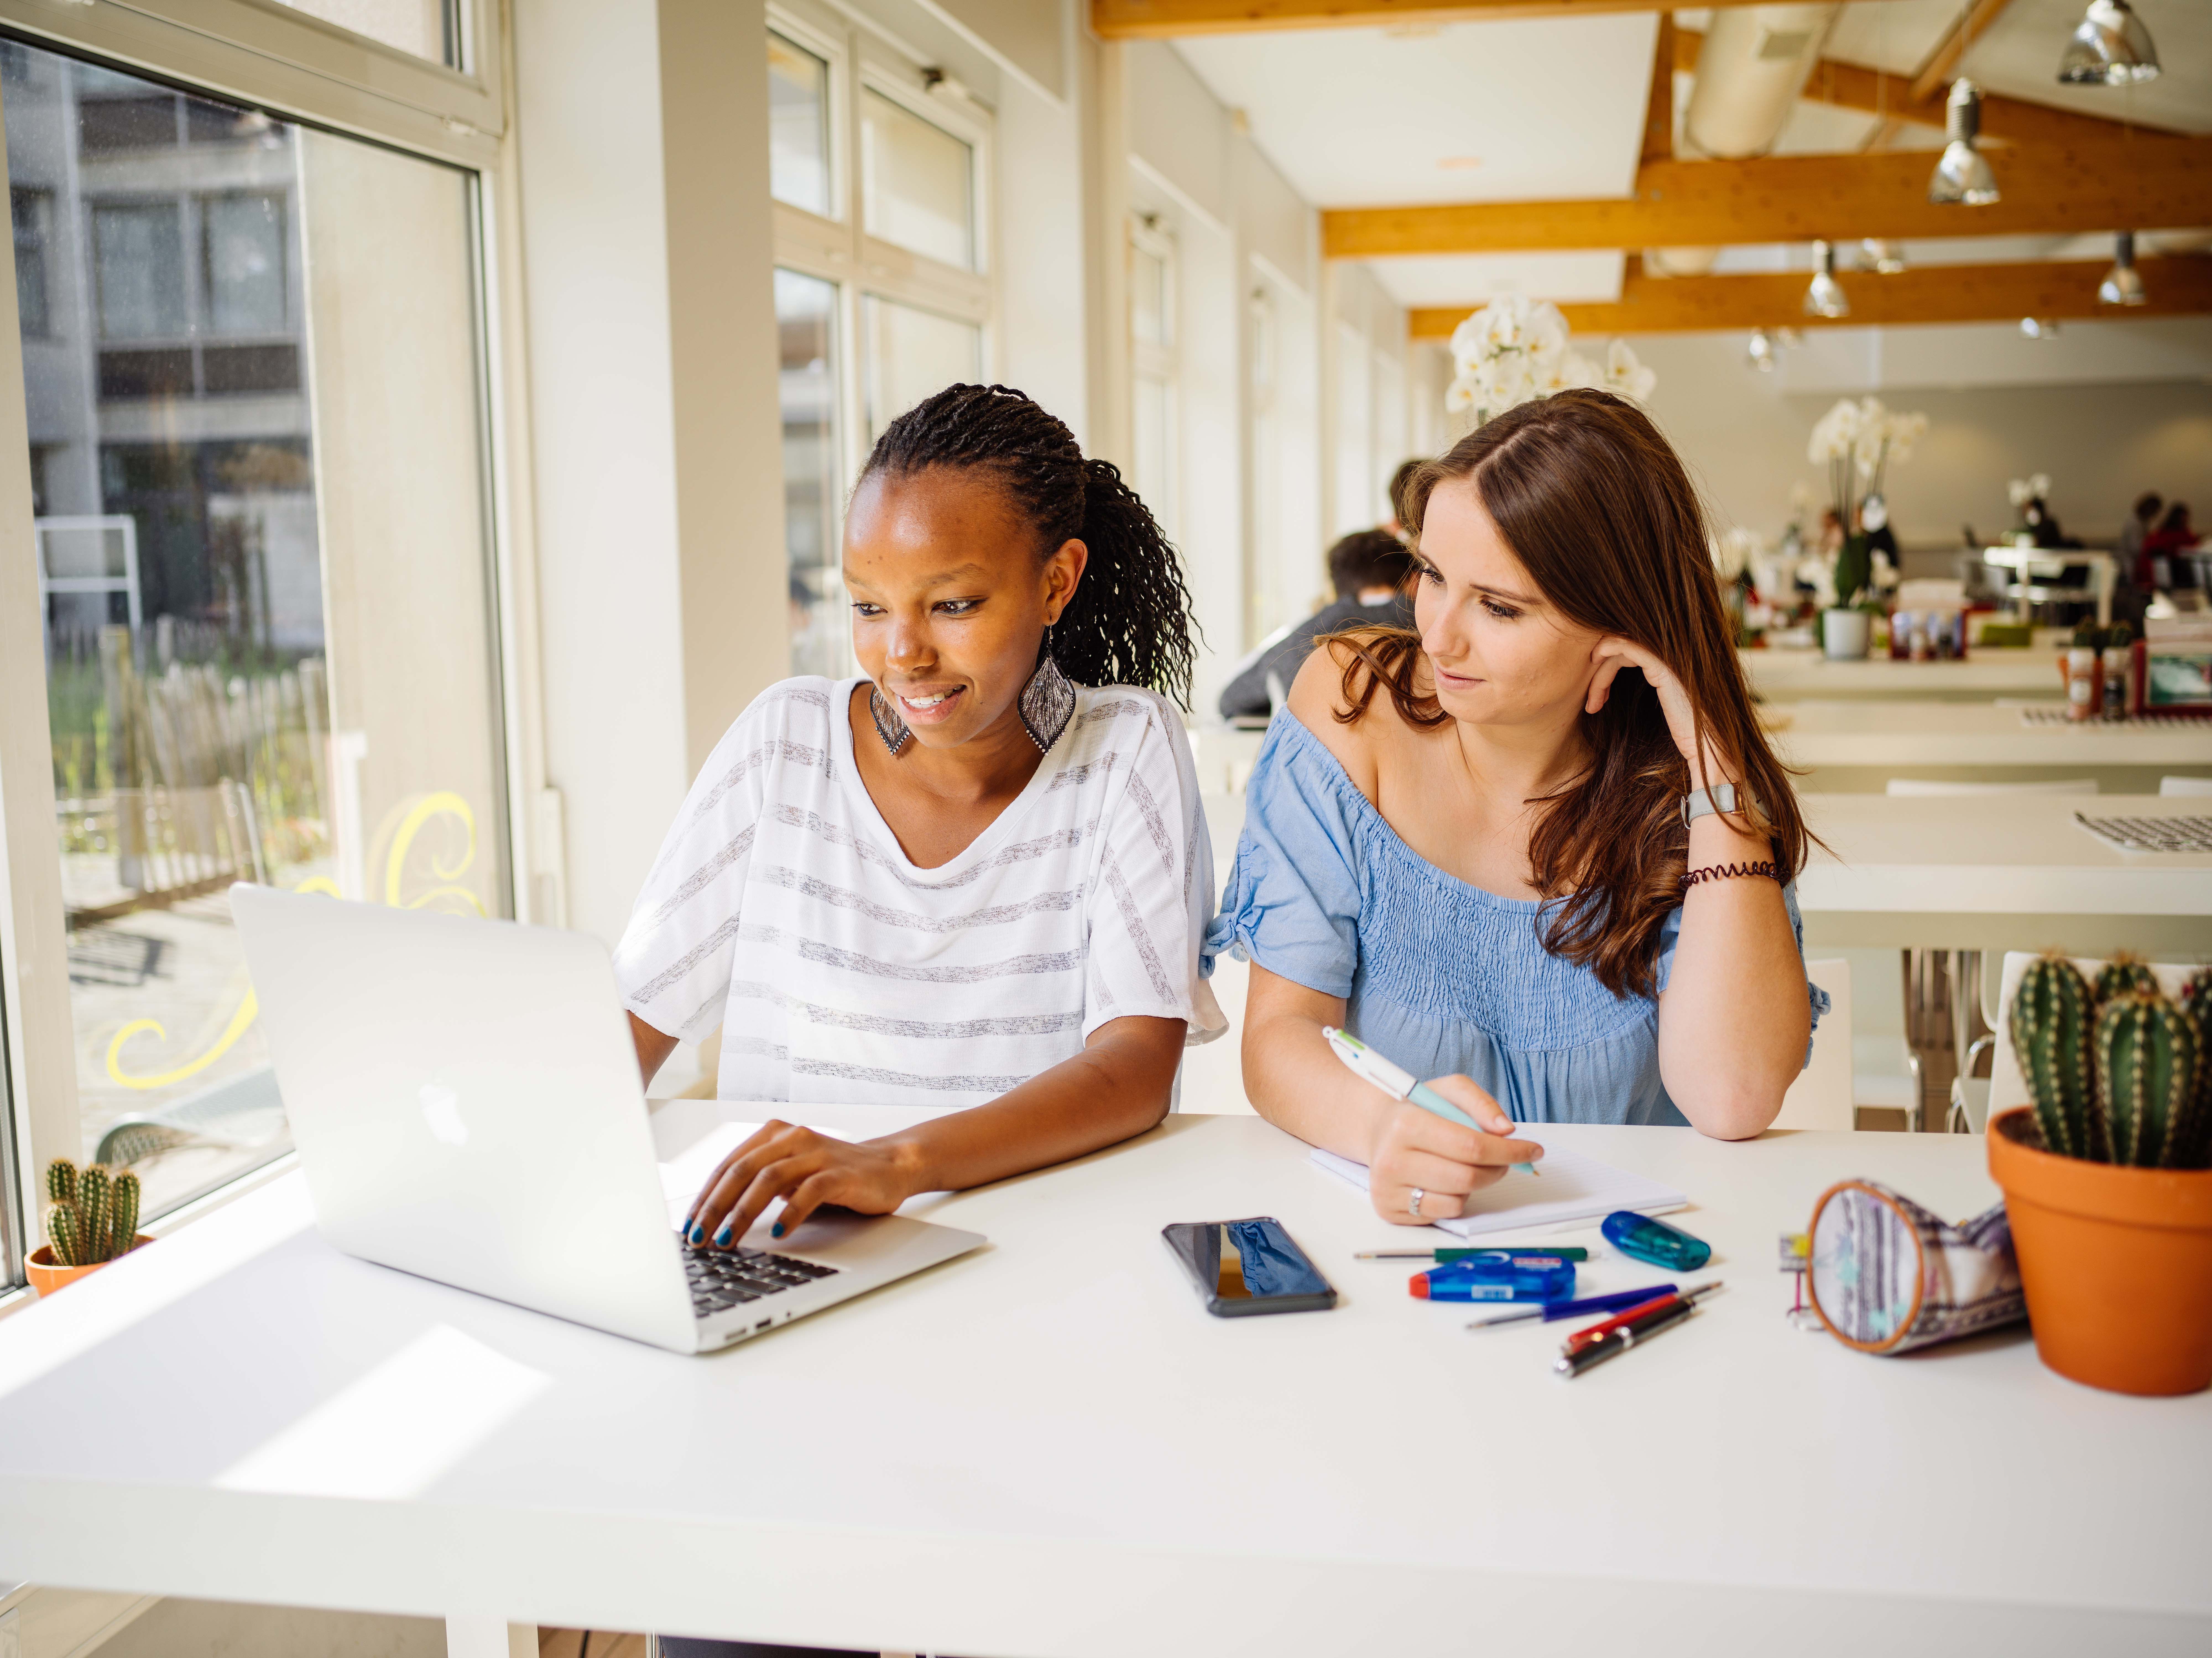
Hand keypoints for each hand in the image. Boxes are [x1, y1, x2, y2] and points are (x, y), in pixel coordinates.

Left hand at [681, 1121, 922, 1247]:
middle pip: (742, 1171)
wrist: (889, 1166)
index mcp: (774, 1135)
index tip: (690, 1226)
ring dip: (743, 1213)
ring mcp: (817, 1152)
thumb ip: (758, 1185)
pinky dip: (790, 1212)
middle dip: (715, 1208)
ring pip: (769, 1179)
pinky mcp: (840, 1172)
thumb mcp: (790, 1175)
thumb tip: (714, 1217)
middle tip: (700, 1239)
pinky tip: (778, 1232)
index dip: (705, 1197)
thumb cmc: (833, 1175)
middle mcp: (792, 1138)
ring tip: (728, 1240)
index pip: (728, 1166)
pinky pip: (809, 1190)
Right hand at [1362, 1076, 1543, 1226]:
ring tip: (1464, 1165)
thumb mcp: (1448, 1090)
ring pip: (1457, 1200)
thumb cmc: (1417, 1110)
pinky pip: (1443, 1214)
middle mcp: (1391, 1159)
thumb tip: (1506, 1131)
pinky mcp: (1389, 1210)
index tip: (1533, 1150)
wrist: (1377, 1129)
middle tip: (1506, 1160)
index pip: (1471, 1146)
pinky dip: (1455, 1199)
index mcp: (1406, 1124)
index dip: (1510, 1151)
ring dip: (1475, 1185)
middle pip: (1467, 1177)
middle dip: (1498, 1169)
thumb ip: (1480, 1103)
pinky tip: (1445, 1180)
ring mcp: (1387, 1189)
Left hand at [1586, 636, 1730, 791]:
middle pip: (1625, 648)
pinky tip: (1597, 673)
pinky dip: (1607, 651)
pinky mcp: (1664, 666)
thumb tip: (1614, 680)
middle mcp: (1673, 655)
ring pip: (1623, 649)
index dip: (1608, 670)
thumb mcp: (1661, 707)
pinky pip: (1629, 648)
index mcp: (1673, 662)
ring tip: (1592, 704)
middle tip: (1591, 704)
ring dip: (1601, 675)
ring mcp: (1670, 658)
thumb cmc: (1686, 734)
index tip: (1595, 699)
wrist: (1708, 749)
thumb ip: (1649, 686)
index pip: (1631, 651)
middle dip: (1600, 673)